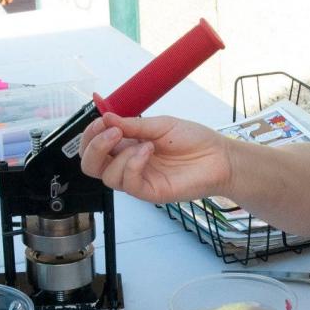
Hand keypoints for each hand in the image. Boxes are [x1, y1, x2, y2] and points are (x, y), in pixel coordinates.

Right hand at [79, 112, 230, 204]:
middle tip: (111, 131)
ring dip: (120, 155)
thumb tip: (105, 117)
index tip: (101, 120)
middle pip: (91, 165)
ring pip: (107, 176)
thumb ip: (132, 124)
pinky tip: (147, 152)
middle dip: (94, 147)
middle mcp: (128, 164)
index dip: (91, 134)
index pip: (94, 146)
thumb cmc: (193, 140)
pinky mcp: (149, 192)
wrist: (218, 157)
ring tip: (143, 143)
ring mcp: (138, 179)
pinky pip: (128, 183)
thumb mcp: (160, 125)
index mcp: (127, 145)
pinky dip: (133, 164)